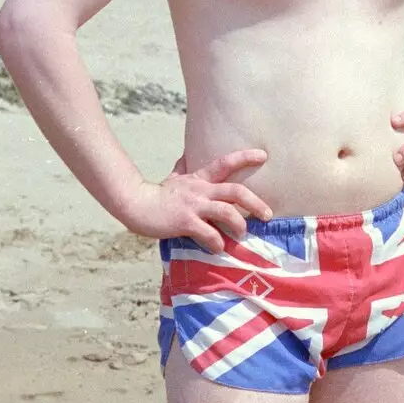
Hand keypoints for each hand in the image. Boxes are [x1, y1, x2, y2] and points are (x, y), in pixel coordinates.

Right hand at [120, 149, 271, 247]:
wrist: (136, 205)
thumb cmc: (157, 194)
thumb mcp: (173, 177)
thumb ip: (183, 168)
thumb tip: (187, 155)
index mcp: (199, 179)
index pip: (225, 163)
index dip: (245, 157)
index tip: (264, 156)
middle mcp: (200, 190)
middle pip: (235, 191)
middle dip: (255, 203)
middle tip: (268, 215)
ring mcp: (193, 206)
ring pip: (225, 212)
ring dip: (238, 224)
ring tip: (242, 233)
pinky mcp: (185, 222)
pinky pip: (208, 233)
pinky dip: (217, 242)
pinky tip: (218, 247)